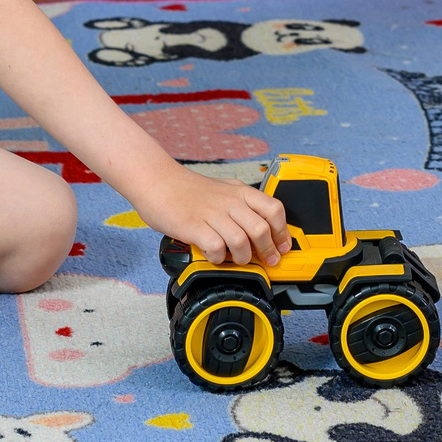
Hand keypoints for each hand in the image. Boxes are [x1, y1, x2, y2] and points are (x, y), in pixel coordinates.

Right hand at [140, 169, 289, 266]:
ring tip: (238, 260)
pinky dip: (219, 258)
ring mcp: (211, 213)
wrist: (158, 181)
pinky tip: (215, 256)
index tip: (283, 247)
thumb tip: (260, 228)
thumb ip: (241, 205)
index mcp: (240, 191)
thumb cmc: (188, 189)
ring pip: (241, 241)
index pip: (274, 209)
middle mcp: (229, 201)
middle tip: (267, 260)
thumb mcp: (223, 190)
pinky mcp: (193, 226)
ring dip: (243, 257)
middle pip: (261, 229)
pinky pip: (216, 248)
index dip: (283, 232)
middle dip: (268, 250)